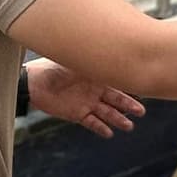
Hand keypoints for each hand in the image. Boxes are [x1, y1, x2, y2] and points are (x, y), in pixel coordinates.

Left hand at [25, 59, 144, 137]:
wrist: (33, 82)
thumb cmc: (52, 67)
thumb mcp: (72, 60)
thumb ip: (88, 58)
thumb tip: (103, 43)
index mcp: (96, 76)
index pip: (117, 82)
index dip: (129, 86)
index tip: (143, 88)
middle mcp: (95, 90)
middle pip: (116, 99)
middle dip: (129, 105)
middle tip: (141, 111)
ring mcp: (88, 103)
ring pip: (107, 113)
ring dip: (118, 119)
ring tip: (128, 126)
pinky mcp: (78, 114)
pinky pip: (92, 123)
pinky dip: (100, 128)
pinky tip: (109, 133)